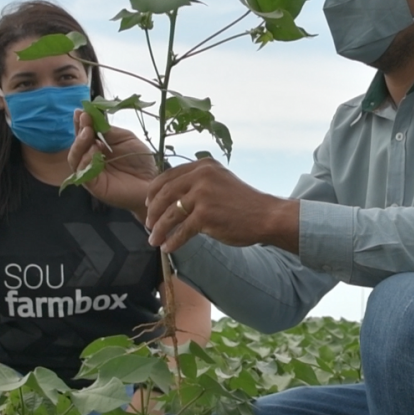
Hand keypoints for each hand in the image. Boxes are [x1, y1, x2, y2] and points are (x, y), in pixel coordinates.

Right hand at [68, 112, 156, 218]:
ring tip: (89, 134)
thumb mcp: (125, 139)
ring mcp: (90, 173)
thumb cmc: (140, 160)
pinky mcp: (94, 185)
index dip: (81, 123)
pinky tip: (94, 151)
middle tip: (85, 120)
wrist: (152, 181)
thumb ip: (109, 131)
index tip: (80, 111)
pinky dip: (85, 160)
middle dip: (79, 131)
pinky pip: (82, 173)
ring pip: (75, 159)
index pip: (84, 134)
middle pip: (76, 145)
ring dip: (80, 144)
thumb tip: (92, 118)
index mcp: (98, 147)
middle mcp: (90, 160)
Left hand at [144, 158, 298, 253]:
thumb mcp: (219, 181)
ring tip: (154, 240)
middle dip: (153, 212)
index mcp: (203, 166)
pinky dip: (173, 241)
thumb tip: (170, 196)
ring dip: (159, 230)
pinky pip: (182, 230)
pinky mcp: (206, 215)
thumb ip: (198, 182)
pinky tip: (168, 248)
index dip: (153, 191)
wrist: (266, 215)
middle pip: (165, 194)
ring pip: (170, 214)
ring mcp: (203, 195)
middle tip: (147, 224)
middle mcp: (202, 176)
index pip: (167, 176)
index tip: (147, 204)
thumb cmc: (243, 202)